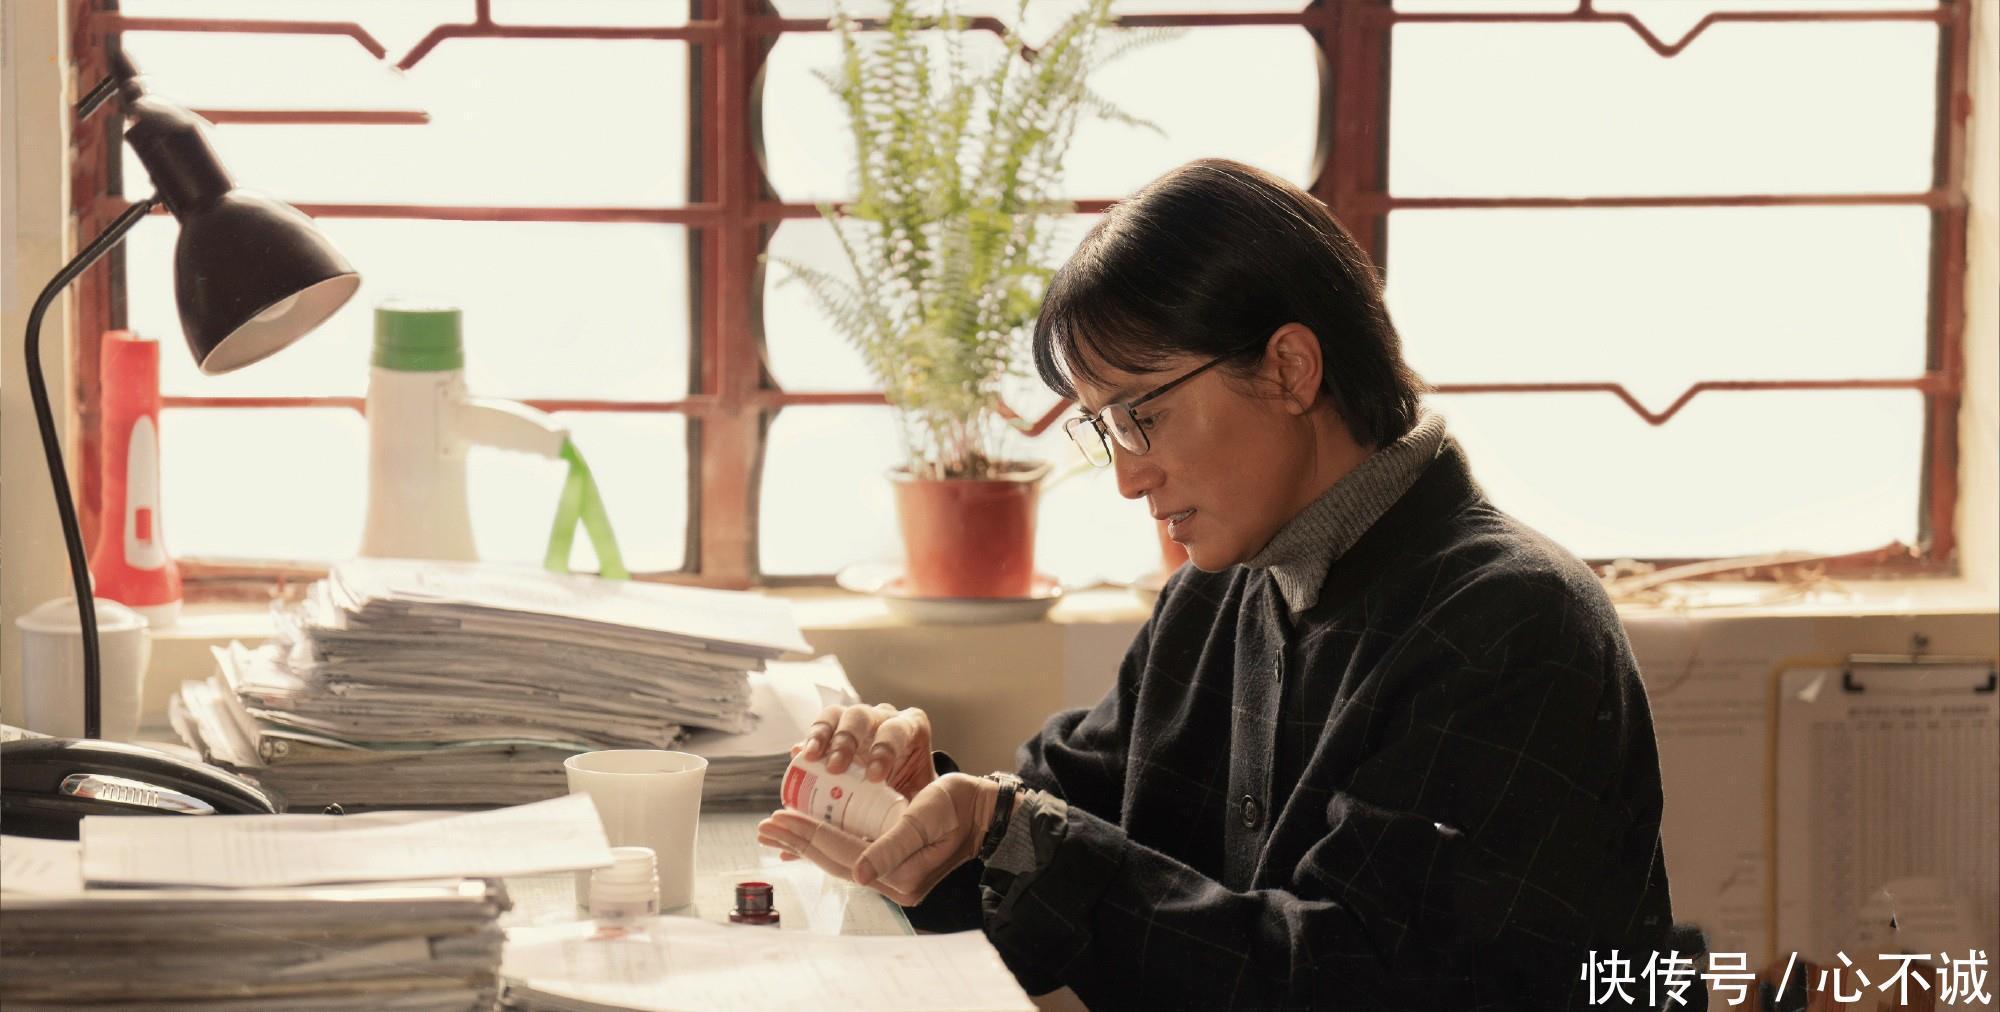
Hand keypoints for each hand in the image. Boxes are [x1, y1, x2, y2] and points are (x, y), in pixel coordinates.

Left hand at [756, 774, 998, 906]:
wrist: (984, 814)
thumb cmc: (957, 809)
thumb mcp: (923, 820)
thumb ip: (890, 847)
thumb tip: (859, 874)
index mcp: (898, 876)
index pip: (841, 852)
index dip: (808, 834)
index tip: (778, 817)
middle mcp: (892, 882)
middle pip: (833, 860)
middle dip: (798, 841)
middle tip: (764, 825)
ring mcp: (891, 876)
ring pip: (838, 859)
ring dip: (807, 843)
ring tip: (777, 831)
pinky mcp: (892, 865)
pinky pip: (850, 855)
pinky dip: (827, 843)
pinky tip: (809, 836)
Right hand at [794, 702, 934, 799]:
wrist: (900, 788)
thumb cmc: (913, 792)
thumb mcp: (920, 799)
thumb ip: (914, 813)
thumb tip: (900, 842)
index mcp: (910, 727)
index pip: (897, 731)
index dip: (884, 750)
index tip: (874, 778)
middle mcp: (881, 717)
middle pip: (861, 716)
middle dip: (847, 740)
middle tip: (836, 767)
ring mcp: (855, 721)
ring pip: (835, 716)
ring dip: (821, 735)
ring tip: (809, 757)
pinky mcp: (833, 730)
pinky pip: (818, 729)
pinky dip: (807, 742)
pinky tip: (797, 757)